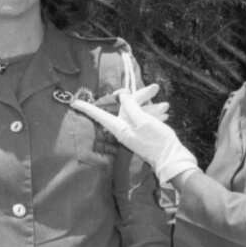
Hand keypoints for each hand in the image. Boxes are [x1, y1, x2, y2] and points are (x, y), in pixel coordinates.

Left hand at [71, 84, 197, 185]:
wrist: (172, 158)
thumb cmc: (156, 140)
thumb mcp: (143, 120)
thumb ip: (131, 106)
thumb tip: (122, 96)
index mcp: (120, 128)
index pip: (100, 115)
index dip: (87, 108)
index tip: (73, 103)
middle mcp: (124, 130)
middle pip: (127, 107)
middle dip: (141, 96)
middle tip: (155, 88)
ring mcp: (134, 132)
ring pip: (139, 112)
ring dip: (153, 107)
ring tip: (166, 106)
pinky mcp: (143, 134)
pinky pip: (145, 119)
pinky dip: (154, 115)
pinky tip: (165, 113)